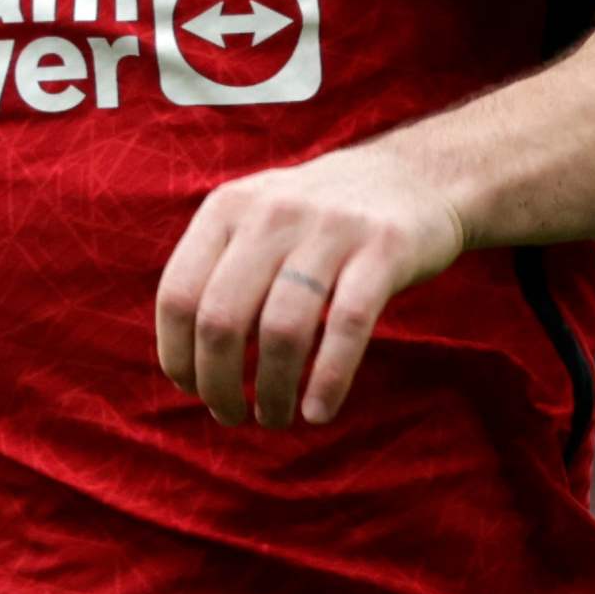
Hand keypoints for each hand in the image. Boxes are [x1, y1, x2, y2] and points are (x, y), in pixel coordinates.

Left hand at [150, 148, 470, 431]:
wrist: (417, 174)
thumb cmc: (322, 221)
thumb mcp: (259, 221)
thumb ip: (219, 273)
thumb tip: (186, 367)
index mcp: (228, 208)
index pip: (177, 294)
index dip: (178, 355)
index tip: (192, 389)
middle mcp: (272, 213)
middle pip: (221, 318)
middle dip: (218, 384)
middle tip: (232, 416)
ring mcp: (330, 229)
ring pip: (281, 330)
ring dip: (272, 392)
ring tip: (275, 419)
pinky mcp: (384, 249)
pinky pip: (346, 326)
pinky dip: (328, 380)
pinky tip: (318, 413)